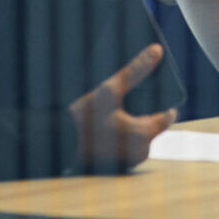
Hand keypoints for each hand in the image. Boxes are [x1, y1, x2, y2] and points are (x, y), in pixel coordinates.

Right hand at [68, 43, 176, 173]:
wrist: (51, 149)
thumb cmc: (80, 121)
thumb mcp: (107, 92)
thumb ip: (134, 71)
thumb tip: (157, 50)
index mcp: (145, 136)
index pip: (167, 116)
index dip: (164, 102)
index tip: (158, 91)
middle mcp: (139, 154)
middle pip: (151, 127)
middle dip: (145, 113)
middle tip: (133, 99)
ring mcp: (126, 163)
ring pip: (137, 139)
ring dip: (131, 126)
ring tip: (119, 109)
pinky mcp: (113, 168)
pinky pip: (123, 149)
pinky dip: (120, 138)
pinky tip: (108, 126)